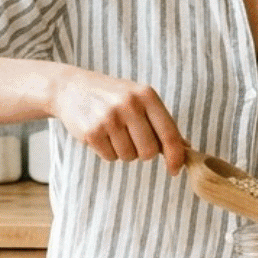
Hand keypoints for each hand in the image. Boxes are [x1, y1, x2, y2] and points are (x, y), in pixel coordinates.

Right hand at [47, 65, 190, 171]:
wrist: (71, 88)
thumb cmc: (112, 97)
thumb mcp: (139, 99)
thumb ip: (162, 123)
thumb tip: (186, 149)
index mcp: (147, 95)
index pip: (169, 133)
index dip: (175, 156)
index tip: (175, 169)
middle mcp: (129, 104)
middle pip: (149, 152)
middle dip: (143, 152)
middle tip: (132, 139)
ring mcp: (109, 118)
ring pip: (129, 157)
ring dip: (123, 151)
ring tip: (113, 132)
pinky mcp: (92, 132)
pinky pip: (110, 157)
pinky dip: (108, 152)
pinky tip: (101, 135)